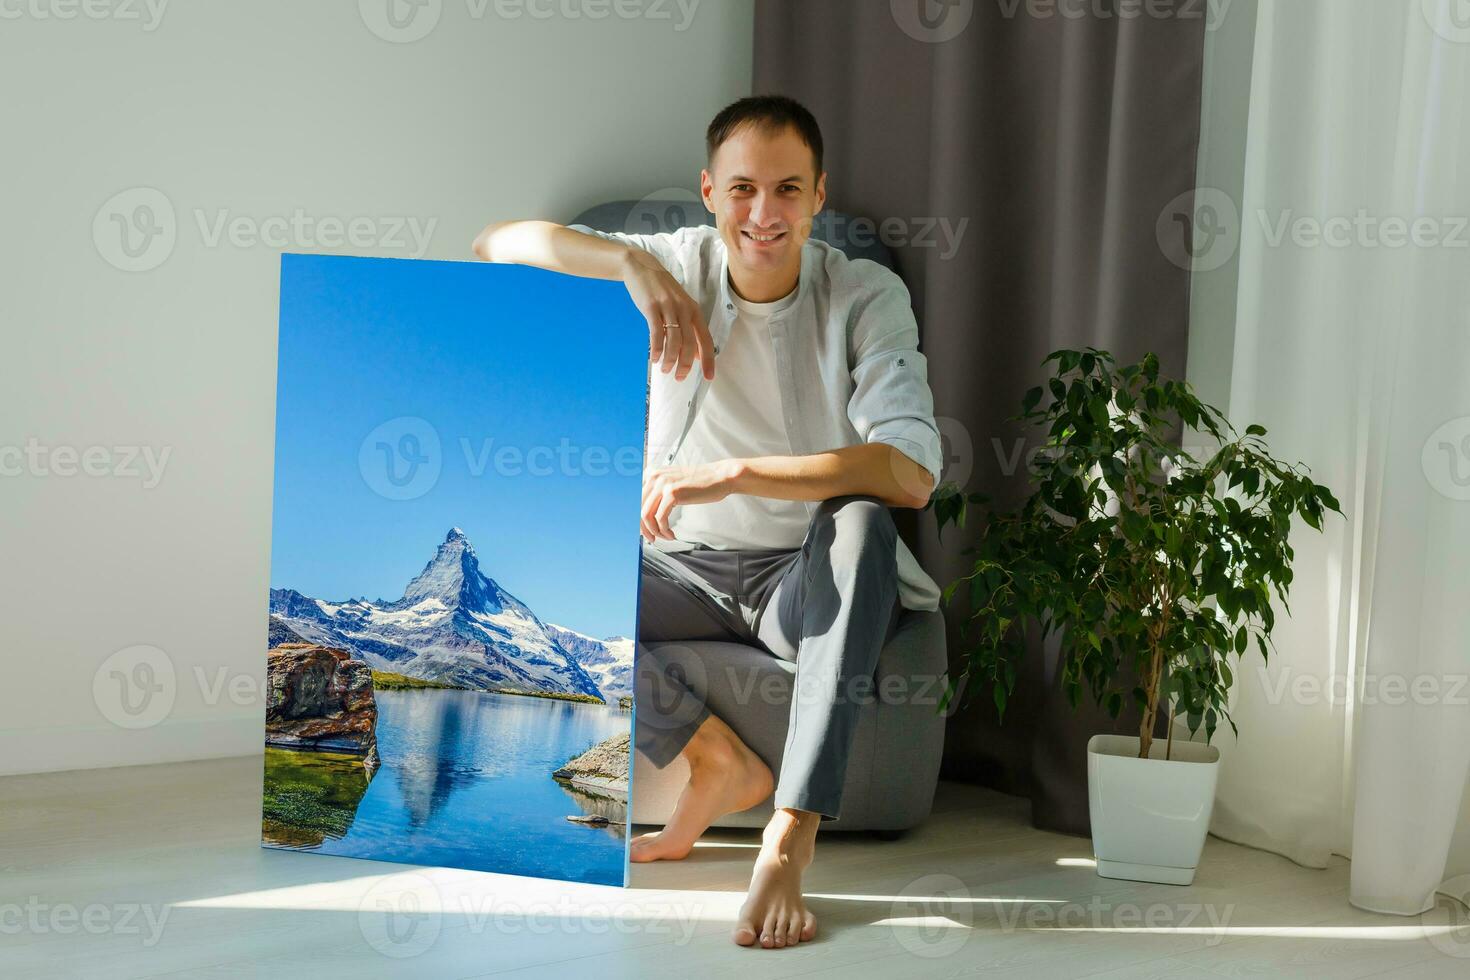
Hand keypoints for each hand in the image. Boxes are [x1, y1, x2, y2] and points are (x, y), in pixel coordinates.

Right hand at [622, 250, 715, 381]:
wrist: (640, 266)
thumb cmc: (660, 290)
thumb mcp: (679, 305)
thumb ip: (688, 327)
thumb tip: (695, 354)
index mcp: (694, 310)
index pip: (706, 339)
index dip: (708, 359)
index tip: (709, 377)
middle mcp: (684, 309)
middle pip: (690, 343)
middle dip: (685, 364)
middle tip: (679, 377)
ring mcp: (668, 307)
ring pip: (673, 340)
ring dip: (670, 359)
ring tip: (665, 370)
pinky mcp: (651, 307)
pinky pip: (656, 333)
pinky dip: (657, 349)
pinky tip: (654, 358)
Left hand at [640, 460, 742, 541]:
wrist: (719, 477)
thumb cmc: (699, 482)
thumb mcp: (672, 483)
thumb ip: (657, 494)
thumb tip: (643, 515)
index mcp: (651, 473)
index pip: (634, 499)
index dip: (636, 518)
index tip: (643, 529)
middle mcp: (654, 476)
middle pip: (637, 509)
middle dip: (644, 528)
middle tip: (652, 538)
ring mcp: (663, 483)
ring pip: (646, 515)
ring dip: (654, 531)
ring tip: (664, 536)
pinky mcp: (673, 493)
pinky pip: (660, 518)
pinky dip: (664, 530)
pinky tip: (671, 534)